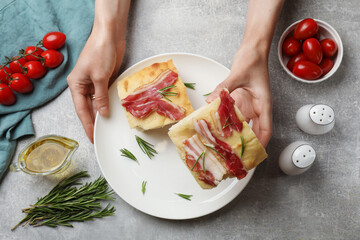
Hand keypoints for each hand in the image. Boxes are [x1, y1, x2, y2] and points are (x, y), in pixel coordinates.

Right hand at [67, 28, 125, 142]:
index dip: (87, 125)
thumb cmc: (100, 52)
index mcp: (75, 85)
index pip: (81, 110)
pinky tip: (113, 113)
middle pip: (88, 109)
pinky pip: (105, 96)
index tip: (92, 138)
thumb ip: (100, 97)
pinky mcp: (104, 79)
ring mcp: (94, 83)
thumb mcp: (99, 77)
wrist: (109, 35)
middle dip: (95, 122)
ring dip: (102, 114)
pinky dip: (108, 104)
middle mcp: (83, 86)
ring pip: (97, 103)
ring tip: (108, 129)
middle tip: (101, 137)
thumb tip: (102, 114)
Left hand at [207, 45, 272, 146]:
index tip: (254, 154)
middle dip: (246, 143)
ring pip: (243, 123)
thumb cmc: (252, 59)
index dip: (261, 143)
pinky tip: (217, 125)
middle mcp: (257, 106)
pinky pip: (234, 113)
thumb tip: (211, 100)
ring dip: (235, 133)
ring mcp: (248, 103)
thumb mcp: (237, 74)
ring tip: (225, 144)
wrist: (252, 48)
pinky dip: (227, 120)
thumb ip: (224, 88)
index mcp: (263, 103)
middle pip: (254, 130)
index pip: (266, 129)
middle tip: (235, 154)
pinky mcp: (240, 99)